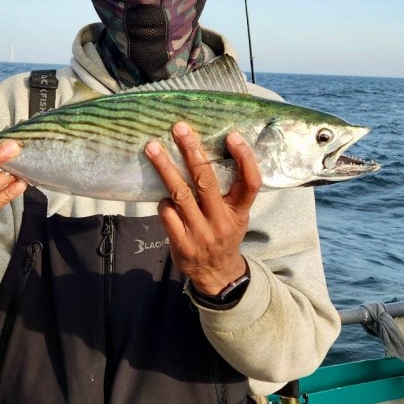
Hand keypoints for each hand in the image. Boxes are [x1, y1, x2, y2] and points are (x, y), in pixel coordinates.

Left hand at [145, 122, 260, 295]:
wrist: (217, 275)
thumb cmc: (225, 234)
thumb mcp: (237, 215)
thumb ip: (228, 191)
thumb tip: (207, 152)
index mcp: (240, 211)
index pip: (250, 183)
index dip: (244, 158)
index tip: (232, 135)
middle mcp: (222, 221)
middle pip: (207, 181)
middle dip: (192, 151)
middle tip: (179, 128)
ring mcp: (201, 233)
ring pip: (181, 194)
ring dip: (165, 168)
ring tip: (153, 148)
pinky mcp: (182, 243)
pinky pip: (167, 213)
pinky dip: (163, 201)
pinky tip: (161, 195)